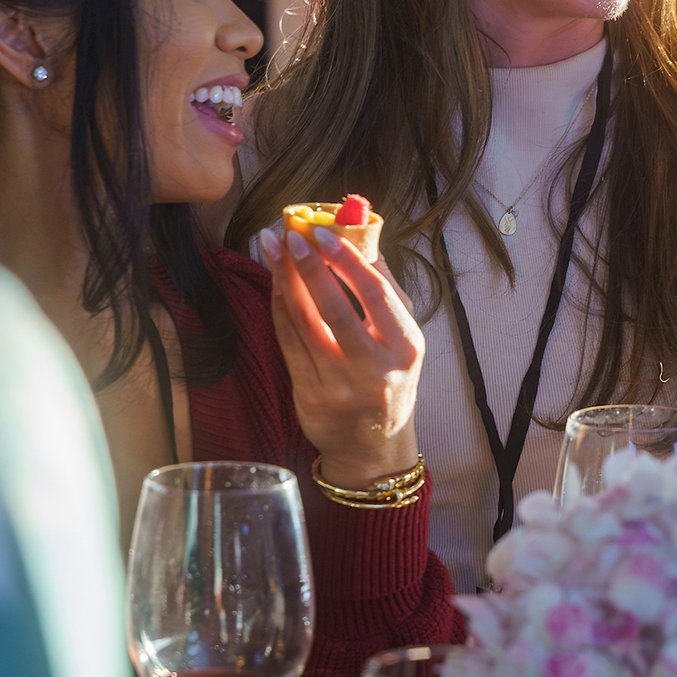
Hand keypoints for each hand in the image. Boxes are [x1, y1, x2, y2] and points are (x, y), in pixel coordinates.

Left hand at [257, 225, 422, 488]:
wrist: (373, 446)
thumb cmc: (389, 377)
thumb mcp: (402, 337)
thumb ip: (385, 288)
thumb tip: (360, 234)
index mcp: (406, 347)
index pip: (375, 294)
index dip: (346, 260)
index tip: (323, 230)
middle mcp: (375, 369)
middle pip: (336, 309)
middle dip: (309, 266)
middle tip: (290, 233)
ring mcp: (340, 386)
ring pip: (305, 324)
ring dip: (285, 280)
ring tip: (270, 247)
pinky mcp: (310, 396)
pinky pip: (288, 343)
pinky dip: (279, 308)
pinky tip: (274, 282)